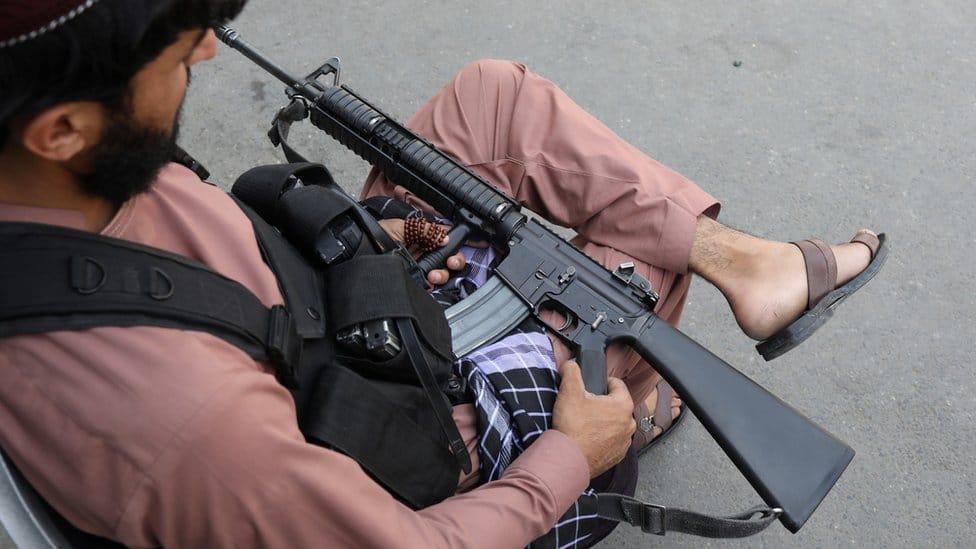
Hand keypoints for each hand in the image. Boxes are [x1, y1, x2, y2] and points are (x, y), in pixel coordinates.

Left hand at [377, 218, 465, 285]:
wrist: (359, 253)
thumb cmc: (374, 237)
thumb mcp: (400, 227)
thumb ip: (423, 229)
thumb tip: (444, 237)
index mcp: (422, 237)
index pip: (445, 238)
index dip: (456, 242)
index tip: (459, 246)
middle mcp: (424, 253)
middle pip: (449, 258)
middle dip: (455, 260)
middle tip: (450, 262)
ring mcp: (420, 269)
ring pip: (443, 273)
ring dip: (443, 274)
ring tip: (433, 275)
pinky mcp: (415, 282)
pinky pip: (431, 286)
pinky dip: (433, 285)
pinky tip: (428, 282)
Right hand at [552, 360, 634, 477]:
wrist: (568, 459)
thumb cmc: (573, 427)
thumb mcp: (569, 391)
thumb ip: (572, 371)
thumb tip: (571, 364)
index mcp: (623, 405)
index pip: (617, 383)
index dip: (602, 382)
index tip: (590, 388)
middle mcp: (629, 424)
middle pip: (616, 405)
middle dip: (601, 404)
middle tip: (583, 407)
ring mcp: (624, 442)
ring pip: (614, 424)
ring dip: (603, 422)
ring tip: (584, 424)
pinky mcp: (617, 457)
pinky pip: (611, 441)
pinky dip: (601, 439)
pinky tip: (587, 439)